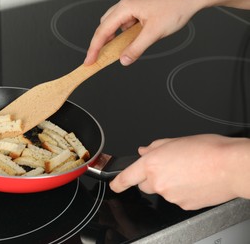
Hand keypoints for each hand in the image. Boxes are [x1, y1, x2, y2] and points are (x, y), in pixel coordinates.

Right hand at [84, 0, 202, 65]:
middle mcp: (127, 2)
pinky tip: (135, 38)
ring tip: (121, 50)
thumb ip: (136, 48)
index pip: (103, 30)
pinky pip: (127, 20)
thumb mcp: (154, 33)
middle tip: (100, 57)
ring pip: (116, 22)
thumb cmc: (177, 5)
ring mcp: (134, 2)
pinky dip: (126, 31)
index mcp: (126, 7)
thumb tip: (123, 59)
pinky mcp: (141, 4)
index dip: (94, 48)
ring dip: (115, 37)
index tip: (89, 60)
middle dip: (101, 42)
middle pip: (105, 24)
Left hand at [109, 134, 249, 209]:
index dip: (118, 182)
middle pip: (145, 185)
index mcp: (152, 164)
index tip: (115, 185)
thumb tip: (144, 150)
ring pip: (163, 191)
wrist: (231, 167)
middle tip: (168, 168)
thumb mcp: (175, 141)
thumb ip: (155, 147)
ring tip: (187, 172)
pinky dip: (182, 191)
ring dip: (169, 183)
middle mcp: (158, 182)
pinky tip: (194, 181)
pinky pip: (177, 198)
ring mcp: (170, 196)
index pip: (127, 177)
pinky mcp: (183, 205)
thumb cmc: (208, 150)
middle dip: (150, 178)